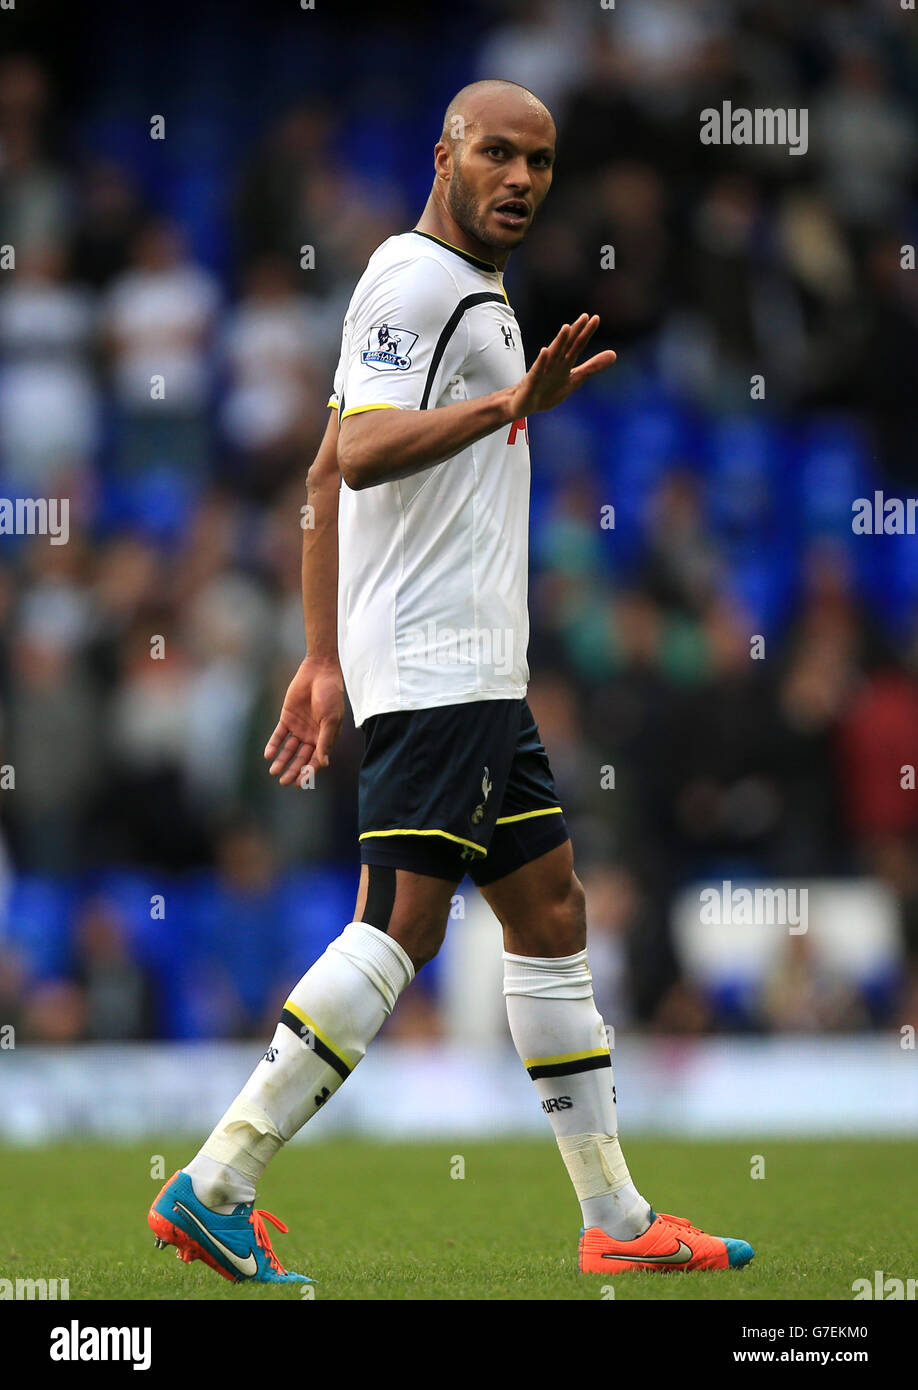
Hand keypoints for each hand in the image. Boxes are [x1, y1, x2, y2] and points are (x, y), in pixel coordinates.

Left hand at [264, 657, 344, 787]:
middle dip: (293, 770)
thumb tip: (324, 763)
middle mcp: (312, 735)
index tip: (300, 783)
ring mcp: (299, 727)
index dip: (309, 772)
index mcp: (326, 737)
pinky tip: (269, 754)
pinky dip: (274, 745)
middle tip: (284, 782)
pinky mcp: (287, 718)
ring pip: (289, 749)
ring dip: (282, 760)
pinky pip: (279, 735)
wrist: (319, 672)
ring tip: (274, 772)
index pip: (316, 760)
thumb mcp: (330, 720)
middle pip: (301, 757)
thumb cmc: (330, 695)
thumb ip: (325, 741)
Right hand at [506, 314, 615, 418]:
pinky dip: (541, 361)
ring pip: (552, 354)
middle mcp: (554, 363)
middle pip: (566, 345)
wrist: (524, 405)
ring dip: (559, 341)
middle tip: (585, 317)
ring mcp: (542, 370)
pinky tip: (545, 351)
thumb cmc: (547, 391)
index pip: (577, 345)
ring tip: (566, 328)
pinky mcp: (532, 381)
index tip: (595, 318)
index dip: (586, 333)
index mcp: (565, 363)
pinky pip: (537, 370)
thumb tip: (614, 354)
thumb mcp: (574, 380)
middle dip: (575, 331)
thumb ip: (592, 367)